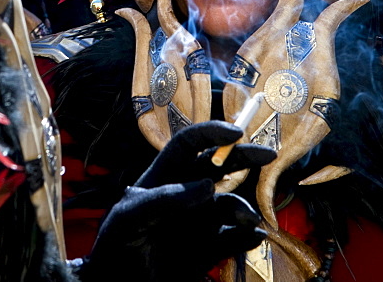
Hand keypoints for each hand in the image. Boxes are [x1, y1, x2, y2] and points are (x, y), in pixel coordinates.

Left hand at [75, 121, 273, 280]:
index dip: (211, 133)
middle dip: (243, 157)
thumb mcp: (131, 217)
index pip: (188, 145)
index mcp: (163, 178)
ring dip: (243, 208)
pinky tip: (254, 237)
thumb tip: (209, 185)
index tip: (235, 133)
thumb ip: (164, 198)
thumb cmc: (115, 248)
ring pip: (231, 206)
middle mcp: (185, 195)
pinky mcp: (210, 250)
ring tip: (248, 220)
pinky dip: (249, 236)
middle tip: (267, 154)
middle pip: (219, 166)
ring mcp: (199, 222)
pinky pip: (235, 239)